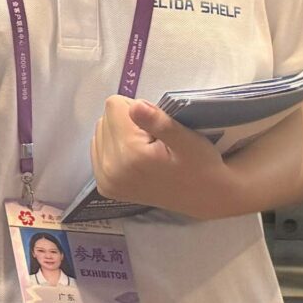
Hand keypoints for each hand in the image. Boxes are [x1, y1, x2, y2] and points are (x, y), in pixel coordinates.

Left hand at [89, 97, 234, 218]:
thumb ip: (159, 122)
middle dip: (129, 122)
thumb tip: (135, 106)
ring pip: (101, 131)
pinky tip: (136, 158)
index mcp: (130, 154)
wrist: (203, 196)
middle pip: (105, 118)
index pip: (114, 105)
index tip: (158, 127)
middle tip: (154, 141)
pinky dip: (116, 148)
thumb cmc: (200, 164)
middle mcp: (110, 170)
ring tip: (147, 150)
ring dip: (121, 134)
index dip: (139, 109)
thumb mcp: (188, 140)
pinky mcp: (104, 186)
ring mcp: (105, 181)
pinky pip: (98, 149)